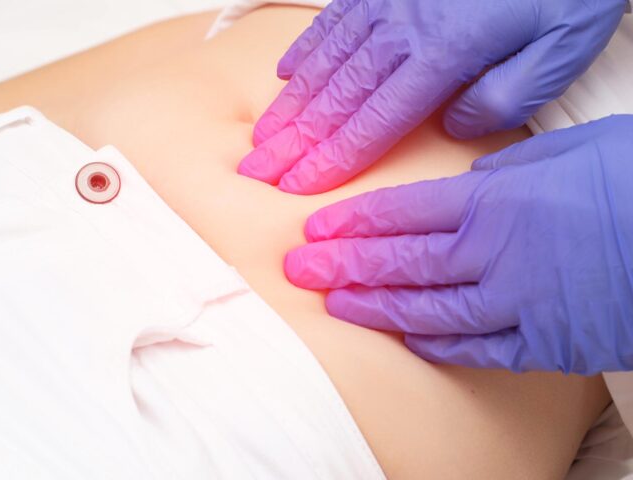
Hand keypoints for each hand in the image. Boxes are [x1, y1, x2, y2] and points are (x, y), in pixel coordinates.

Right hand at [237, 0, 626, 194]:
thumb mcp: (558, 49)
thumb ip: (501, 99)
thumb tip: (452, 124)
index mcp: (442, 55)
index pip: (372, 124)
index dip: (330, 159)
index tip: (296, 184)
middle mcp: (401, 29)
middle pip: (334, 99)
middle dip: (293, 140)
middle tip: (258, 168)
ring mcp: (386, 1)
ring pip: (324, 64)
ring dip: (289, 104)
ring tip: (262, 135)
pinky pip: (331, 22)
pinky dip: (303, 51)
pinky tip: (284, 74)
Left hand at [284, 116, 632, 373]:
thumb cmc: (631, 178)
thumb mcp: (563, 153)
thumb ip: (505, 172)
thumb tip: (466, 181)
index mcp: (496, 199)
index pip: (402, 212)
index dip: (354, 223)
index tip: (317, 229)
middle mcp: (494, 252)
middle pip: (401, 260)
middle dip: (344, 265)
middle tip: (300, 270)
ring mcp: (516, 302)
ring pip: (427, 307)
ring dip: (376, 306)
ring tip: (335, 304)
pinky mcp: (544, 341)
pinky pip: (477, 346)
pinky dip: (436, 343)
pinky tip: (405, 338)